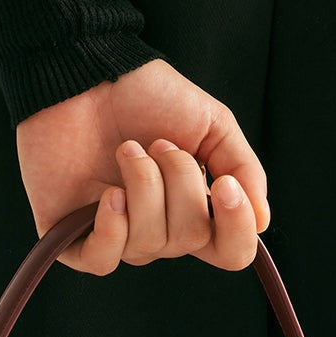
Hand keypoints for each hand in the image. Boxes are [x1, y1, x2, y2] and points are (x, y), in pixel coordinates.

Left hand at [15, 58, 269, 274]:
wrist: (86, 75)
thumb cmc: (146, 96)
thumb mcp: (212, 124)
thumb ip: (244, 169)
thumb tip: (262, 220)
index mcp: (194, 208)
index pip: (231, 251)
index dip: (236, 228)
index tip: (224, 186)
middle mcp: (159, 230)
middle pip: (192, 239)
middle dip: (180, 183)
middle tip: (158, 144)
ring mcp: (117, 236)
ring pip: (149, 244)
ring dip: (143, 187)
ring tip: (127, 150)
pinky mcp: (73, 239)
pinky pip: (104, 261)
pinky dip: (112, 228)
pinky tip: (108, 193)